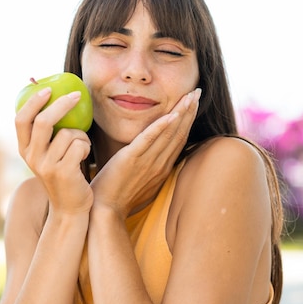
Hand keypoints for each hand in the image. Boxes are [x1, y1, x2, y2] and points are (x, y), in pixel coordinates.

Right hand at [15, 87, 92, 213]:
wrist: (70, 208)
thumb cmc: (65, 174)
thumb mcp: (49, 155)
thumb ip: (48, 134)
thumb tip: (56, 96)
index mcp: (25, 150)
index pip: (21, 119)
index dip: (33, 102)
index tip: (47, 89)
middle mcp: (32, 157)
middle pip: (43, 121)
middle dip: (62, 104)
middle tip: (77, 96)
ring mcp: (46, 166)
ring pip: (68, 133)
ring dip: (81, 136)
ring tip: (82, 148)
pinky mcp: (63, 172)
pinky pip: (79, 145)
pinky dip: (86, 147)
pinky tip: (84, 157)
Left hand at [91, 88, 200, 216]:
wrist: (105, 212)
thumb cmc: (117, 196)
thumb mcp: (139, 179)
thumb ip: (147, 165)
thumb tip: (149, 155)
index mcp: (161, 168)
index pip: (179, 140)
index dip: (187, 120)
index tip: (193, 103)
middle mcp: (159, 164)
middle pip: (179, 133)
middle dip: (189, 111)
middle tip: (198, 91)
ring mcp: (147, 163)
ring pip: (169, 134)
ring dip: (181, 113)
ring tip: (190, 95)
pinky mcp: (131, 160)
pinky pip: (148, 141)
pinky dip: (160, 127)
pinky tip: (171, 114)